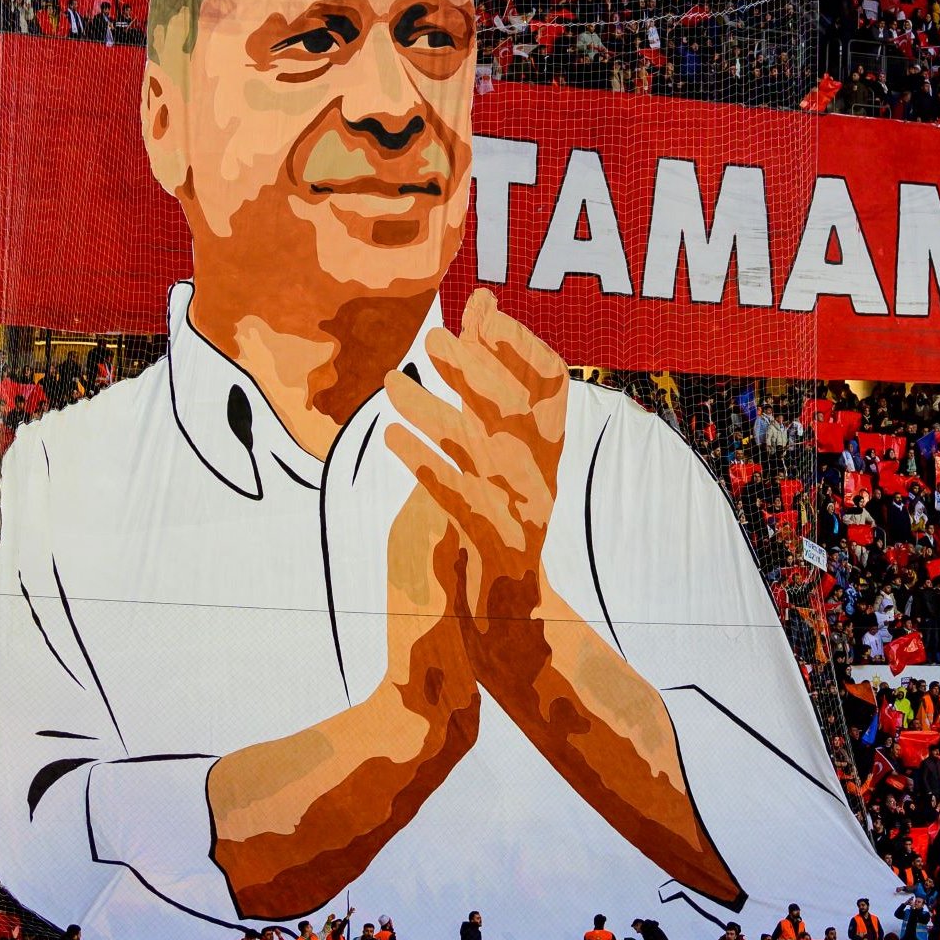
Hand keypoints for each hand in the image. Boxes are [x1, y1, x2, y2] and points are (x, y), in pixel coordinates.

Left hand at [384, 289, 567, 665]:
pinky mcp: (494, 548)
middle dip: (475, 365)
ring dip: (437, 410)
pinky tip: (394, 440)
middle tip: (433, 335)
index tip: (482, 308)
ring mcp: (519, 513)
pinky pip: (461, 500)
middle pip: (514, 409)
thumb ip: (479, 402)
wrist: (500, 631)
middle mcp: (537, 478)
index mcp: (540, 455)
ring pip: (481, 449)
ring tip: (392, 382)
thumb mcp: (483, 469)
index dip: (517, 343)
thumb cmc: (483, 545)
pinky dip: (428, 467)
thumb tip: (471, 322)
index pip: (548, 383)